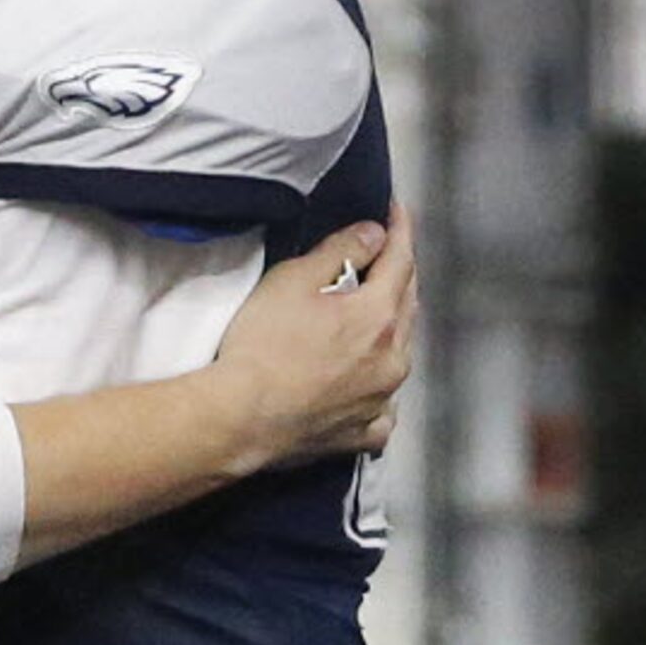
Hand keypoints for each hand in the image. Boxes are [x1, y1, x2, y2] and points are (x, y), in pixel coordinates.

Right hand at [215, 206, 417, 468]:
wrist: (238, 420)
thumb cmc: (259, 348)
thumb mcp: (291, 281)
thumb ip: (339, 251)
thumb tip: (374, 234)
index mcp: (378, 316)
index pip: (401, 259)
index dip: (399, 231)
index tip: (395, 211)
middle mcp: (393, 358)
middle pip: (407, 305)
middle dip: (398, 276)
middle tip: (384, 257)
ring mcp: (381, 400)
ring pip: (401, 355)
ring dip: (391, 332)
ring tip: (372, 321)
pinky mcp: (363, 433)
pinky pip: (384, 409)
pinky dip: (379, 393)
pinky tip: (364, 389)